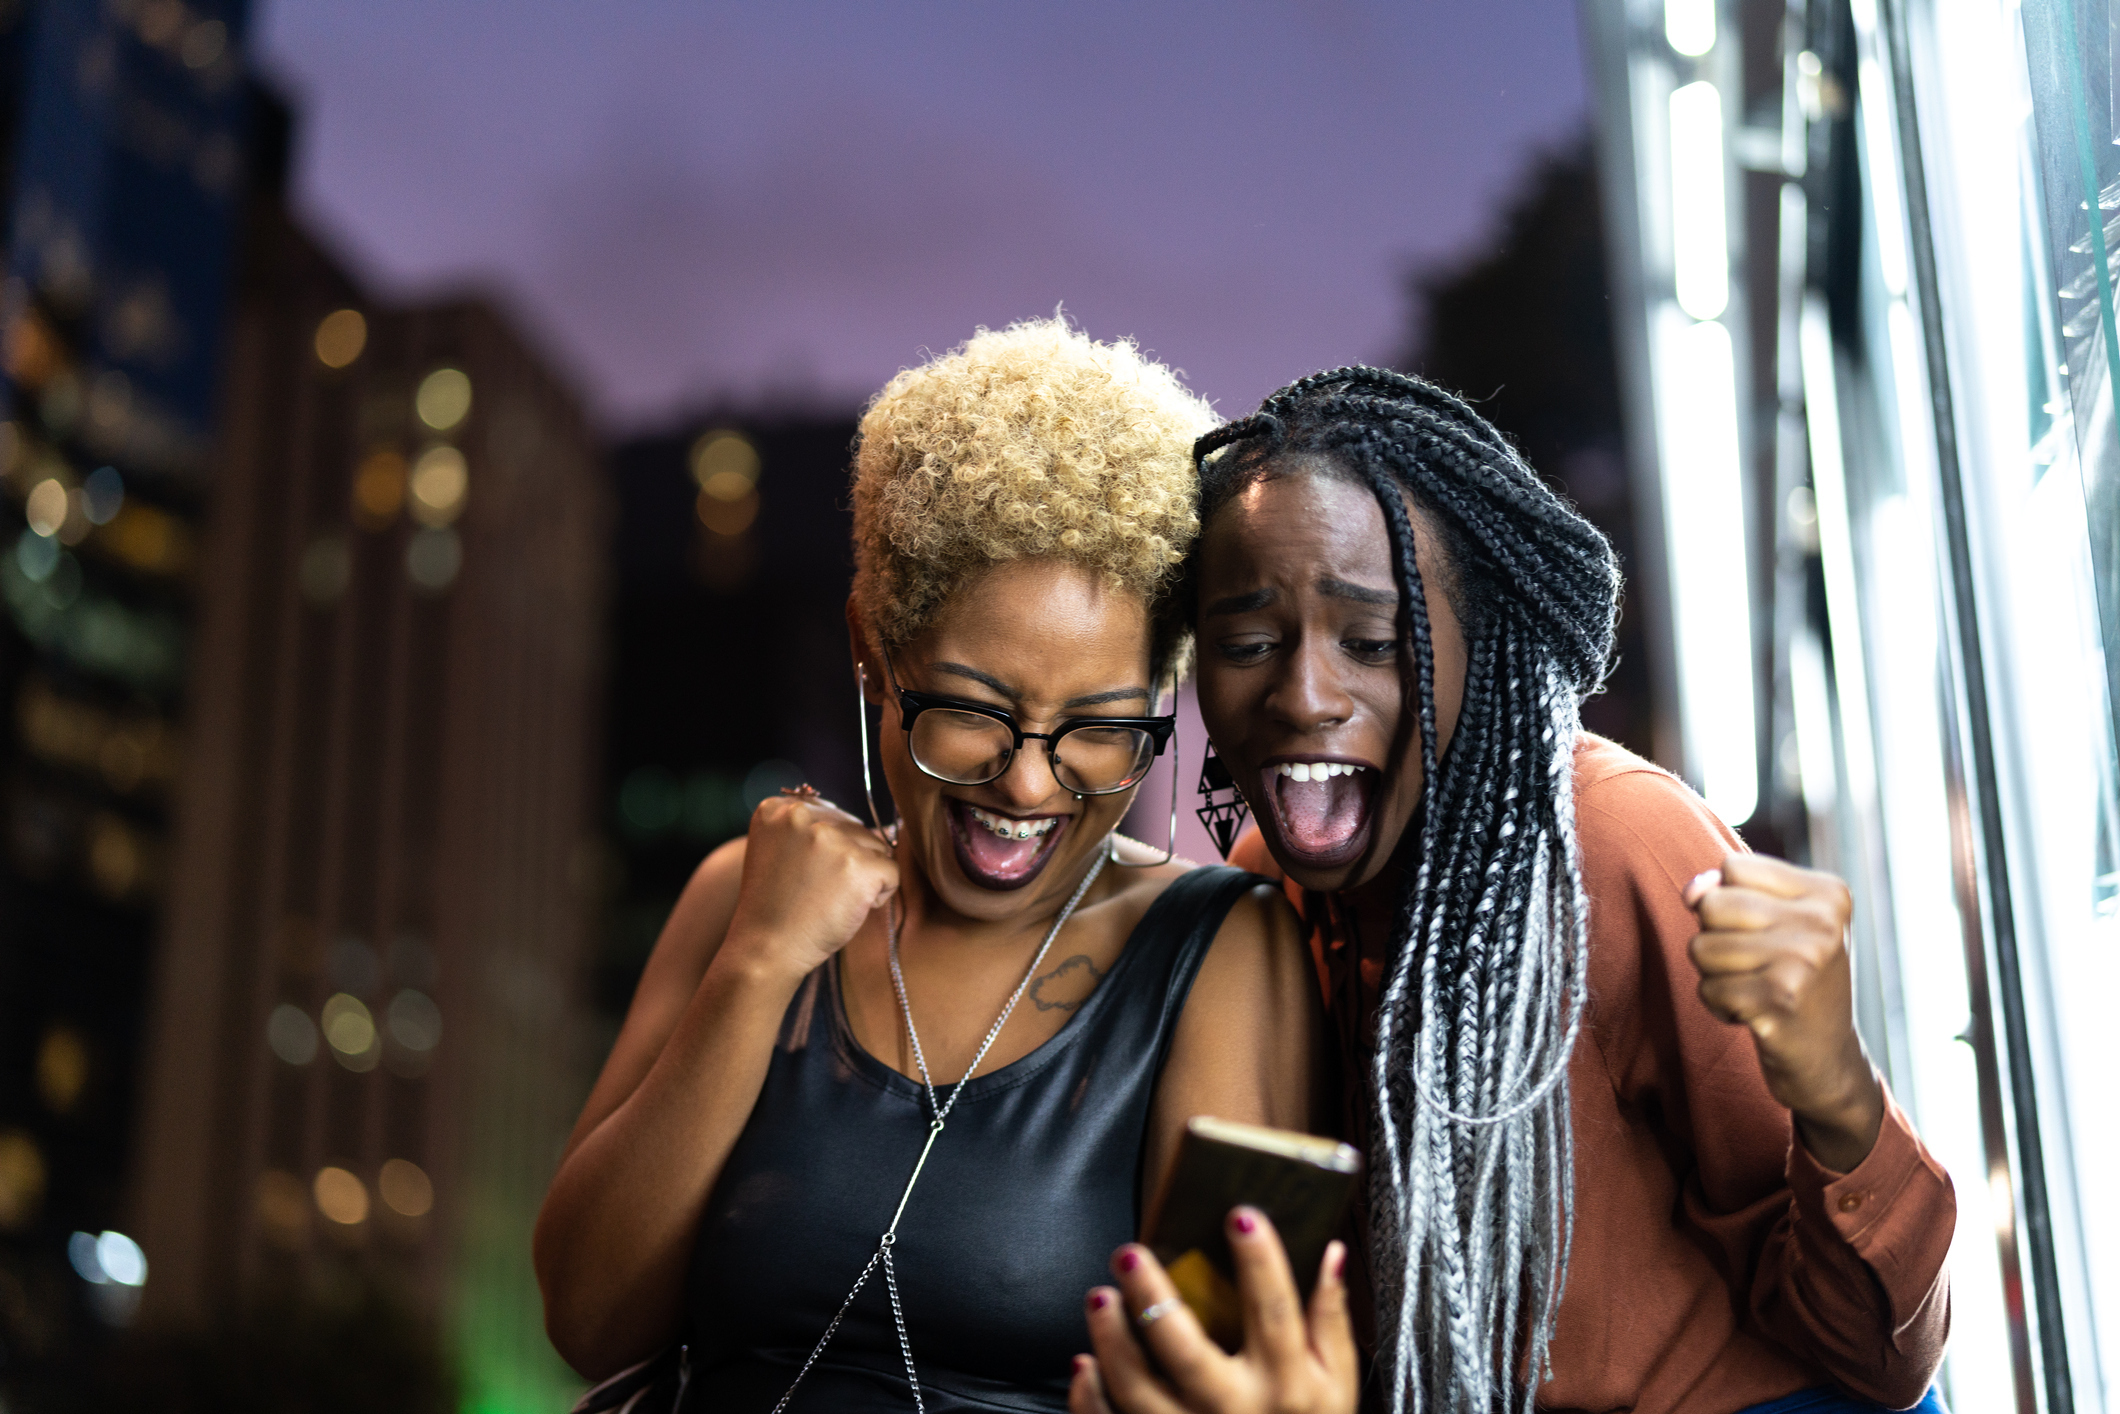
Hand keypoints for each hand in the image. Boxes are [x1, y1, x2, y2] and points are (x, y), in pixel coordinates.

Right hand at [719, 793, 897, 979]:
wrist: (766, 949)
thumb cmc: (776, 907)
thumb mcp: (776, 851)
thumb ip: (807, 828)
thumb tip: (863, 824)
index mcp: (777, 809)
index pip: (831, 815)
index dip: (827, 849)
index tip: (804, 874)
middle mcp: (802, 815)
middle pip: (856, 829)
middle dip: (848, 861)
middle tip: (818, 891)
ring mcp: (832, 838)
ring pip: (877, 847)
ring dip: (864, 876)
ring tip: (830, 899)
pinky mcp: (859, 864)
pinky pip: (892, 871)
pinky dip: (879, 895)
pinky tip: (848, 909)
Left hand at [1072, 1209, 1356, 1413]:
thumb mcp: (1337, 1383)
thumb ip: (1330, 1319)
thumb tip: (1331, 1253)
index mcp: (1286, 1385)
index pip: (1273, 1313)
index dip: (1259, 1262)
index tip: (1240, 1215)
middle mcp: (1237, 1410)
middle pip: (1188, 1352)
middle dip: (1153, 1299)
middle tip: (1129, 1254)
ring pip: (1140, 1391)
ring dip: (1113, 1343)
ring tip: (1099, 1297)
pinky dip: (1091, 1397)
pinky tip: (1085, 1362)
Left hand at [1686, 853, 1883, 1171]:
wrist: (1829, 1060)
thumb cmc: (1793, 980)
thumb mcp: (1776, 925)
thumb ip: (1729, 892)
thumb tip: (1692, 890)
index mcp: (1829, 892)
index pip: (1732, 867)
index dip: (1729, 900)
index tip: (1765, 932)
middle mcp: (1823, 922)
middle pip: (1711, 903)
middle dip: (1716, 938)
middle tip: (1756, 966)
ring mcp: (1804, 961)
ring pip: (1701, 947)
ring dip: (1716, 975)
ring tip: (1757, 989)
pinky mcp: (1780, 1000)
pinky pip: (1707, 988)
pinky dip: (1720, 1005)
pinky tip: (1756, 1015)